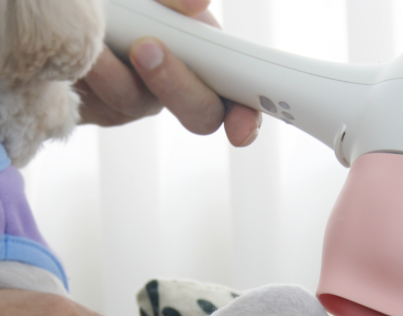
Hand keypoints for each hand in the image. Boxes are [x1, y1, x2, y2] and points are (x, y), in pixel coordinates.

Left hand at [75, 0, 261, 146]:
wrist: (71, 5)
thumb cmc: (130, 0)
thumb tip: (197, 4)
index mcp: (206, 54)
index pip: (240, 94)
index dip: (246, 117)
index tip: (239, 131)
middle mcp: (179, 82)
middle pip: (199, 113)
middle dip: (176, 85)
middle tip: (147, 48)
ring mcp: (139, 97)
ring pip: (136, 104)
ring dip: (117, 74)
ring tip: (96, 40)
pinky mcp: (100, 105)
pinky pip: (98, 102)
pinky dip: (89, 72)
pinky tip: (80, 52)